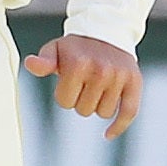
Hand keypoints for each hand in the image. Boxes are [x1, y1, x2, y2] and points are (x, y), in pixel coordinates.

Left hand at [23, 35, 142, 137]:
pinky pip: (129, 113)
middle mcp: (100, 70)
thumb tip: (31, 64)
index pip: (65, 102)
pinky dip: (118, 126)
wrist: (105, 31)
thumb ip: (43, 62)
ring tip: (98, 85)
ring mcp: (119, 76)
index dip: (64, 95)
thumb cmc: (76, 47)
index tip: (68, 82)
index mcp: (78, 64)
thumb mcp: (55, 50)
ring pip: (104, 113)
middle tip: (84, 82)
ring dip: (98, 105)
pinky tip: (107, 134)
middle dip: (81, 100)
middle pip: (84, 110)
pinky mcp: (134, 82)